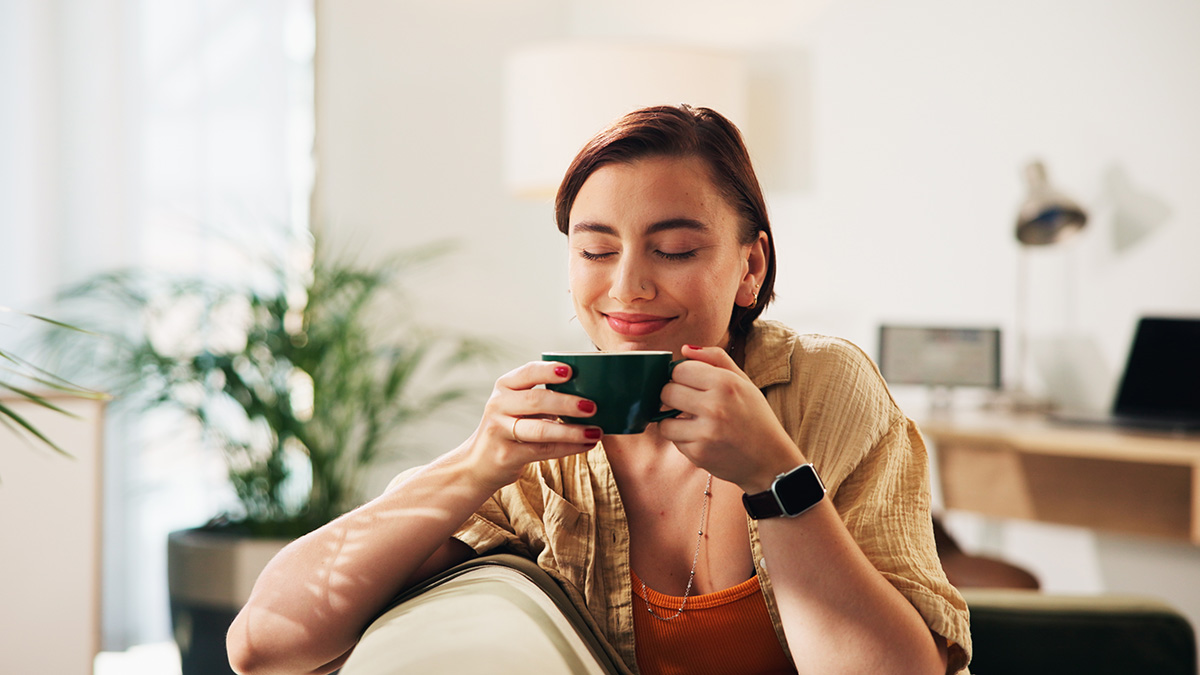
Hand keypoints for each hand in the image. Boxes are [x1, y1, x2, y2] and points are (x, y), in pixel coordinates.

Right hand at [459, 361, 602, 491]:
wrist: (478, 464)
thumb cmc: (510, 428)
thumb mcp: (517, 406)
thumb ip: (543, 397)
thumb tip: (591, 393)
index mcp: (505, 386)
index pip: (528, 372)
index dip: (549, 371)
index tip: (571, 371)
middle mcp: (498, 404)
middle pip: (536, 400)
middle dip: (567, 403)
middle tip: (592, 407)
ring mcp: (500, 431)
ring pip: (540, 429)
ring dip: (572, 431)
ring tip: (596, 431)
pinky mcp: (506, 455)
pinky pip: (543, 451)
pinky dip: (568, 448)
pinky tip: (586, 445)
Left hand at [658, 345, 804, 492]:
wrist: (770, 460)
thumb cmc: (755, 417)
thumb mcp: (744, 382)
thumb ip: (716, 359)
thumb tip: (684, 349)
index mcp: (726, 383)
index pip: (680, 369)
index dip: (681, 376)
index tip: (689, 383)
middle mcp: (715, 406)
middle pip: (667, 392)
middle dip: (673, 396)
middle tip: (687, 402)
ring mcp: (705, 432)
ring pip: (664, 420)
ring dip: (673, 421)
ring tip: (691, 421)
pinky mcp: (698, 454)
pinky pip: (674, 441)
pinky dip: (683, 439)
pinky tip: (701, 438)